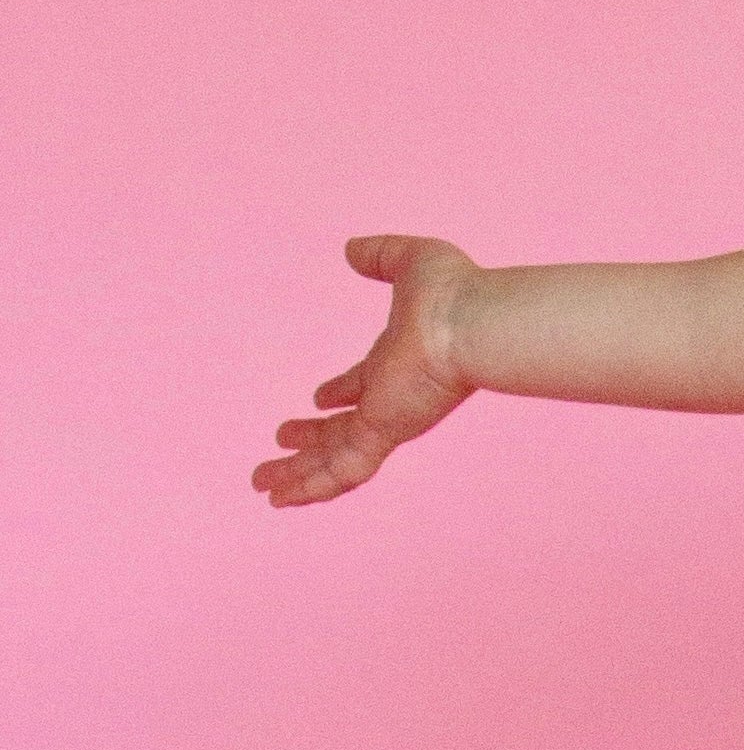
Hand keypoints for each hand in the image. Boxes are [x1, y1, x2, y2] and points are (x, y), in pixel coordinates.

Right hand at [254, 235, 480, 505]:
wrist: (474, 323)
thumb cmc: (454, 294)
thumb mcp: (409, 262)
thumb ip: (380, 256)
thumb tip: (352, 250)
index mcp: (400, 365)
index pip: (363, 386)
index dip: (340, 393)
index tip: (318, 399)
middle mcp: (394, 399)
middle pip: (344, 429)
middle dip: (312, 441)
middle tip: (282, 444)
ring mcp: (388, 420)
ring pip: (335, 460)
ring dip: (299, 473)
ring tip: (264, 487)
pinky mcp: (382, 433)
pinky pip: (341, 470)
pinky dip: (310, 486)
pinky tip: (280, 498)